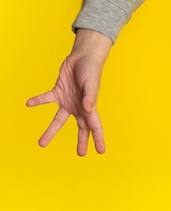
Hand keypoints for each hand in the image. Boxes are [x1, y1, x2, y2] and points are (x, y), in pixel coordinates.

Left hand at [27, 29, 111, 155]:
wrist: (82, 57)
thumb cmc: (91, 70)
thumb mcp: (91, 84)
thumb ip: (90, 97)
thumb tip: (88, 111)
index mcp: (90, 107)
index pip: (95, 126)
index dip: (98, 139)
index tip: (100, 151)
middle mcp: (79, 107)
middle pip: (81, 128)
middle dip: (82, 141)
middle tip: (81, 154)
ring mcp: (68, 101)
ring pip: (58, 120)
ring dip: (51, 131)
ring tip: (42, 143)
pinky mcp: (58, 92)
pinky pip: (46, 98)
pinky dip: (38, 101)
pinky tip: (30, 103)